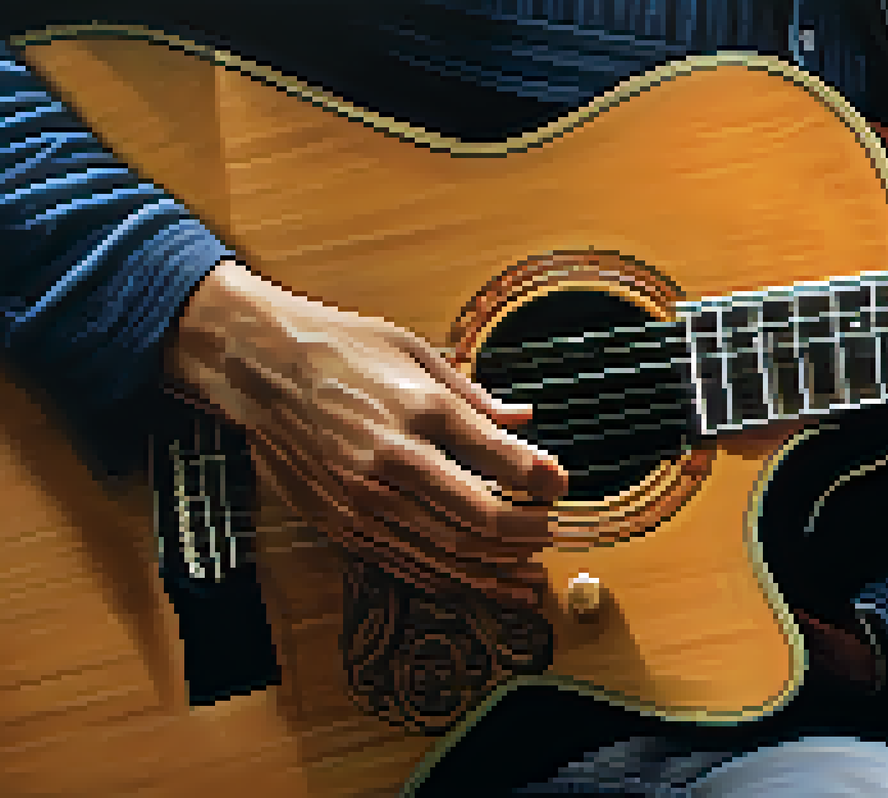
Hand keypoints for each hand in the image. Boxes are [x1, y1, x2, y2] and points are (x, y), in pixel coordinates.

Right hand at [166, 259, 567, 606]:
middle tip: (549, 534)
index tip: (563, 486)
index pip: (496, 457)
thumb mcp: (414, 351)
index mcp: (419, 410)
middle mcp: (393, 460)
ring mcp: (364, 498)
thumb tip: (523, 420)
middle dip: (524, 534)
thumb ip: (473, 395)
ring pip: (445, 552)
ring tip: (529, 577)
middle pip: (477, 518)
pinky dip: (448, 578)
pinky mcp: (341, 522)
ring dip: (495, 570)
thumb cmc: (340, 350)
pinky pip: (405, 563)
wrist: (257, 368)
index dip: (539, 478)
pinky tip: (478, 582)